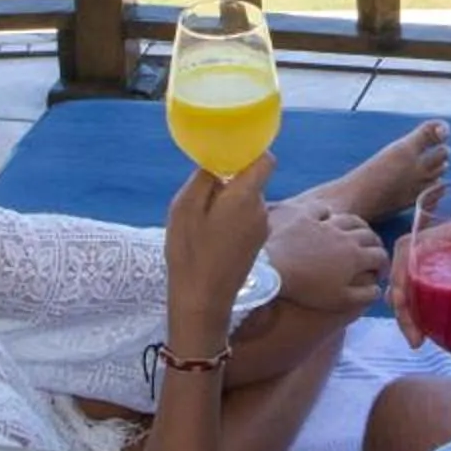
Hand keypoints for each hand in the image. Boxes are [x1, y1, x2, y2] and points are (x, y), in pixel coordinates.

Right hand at [165, 153, 274, 325]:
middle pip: (252, 181)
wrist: (203, 299)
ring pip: (247, 201)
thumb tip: (216, 163)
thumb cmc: (191, 251)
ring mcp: (261, 229)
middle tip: (201, 192)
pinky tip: (210, 235)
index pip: (265, 159)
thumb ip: (204, 178)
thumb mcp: (185, 207)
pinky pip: (247, 219)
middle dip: (230, 180)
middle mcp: (261, 210)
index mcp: (246, 196)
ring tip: (202, 219)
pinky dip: (231, 219)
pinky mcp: (257, 244)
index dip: (250, 151)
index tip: (228, 151)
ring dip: (228, 202)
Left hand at [262, 205, 387, 316]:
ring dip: (358, 226)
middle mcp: (346, 236)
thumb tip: (378, 289)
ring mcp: (326, 224)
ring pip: (350, 219)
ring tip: (356, 232)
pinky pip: (322, 210)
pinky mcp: (306, 217)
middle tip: (372, 252)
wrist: (274, 269)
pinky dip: (328, 213)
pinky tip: (327, 217)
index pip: (380, 256)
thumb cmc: (307, 288)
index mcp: (356, 257)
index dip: (383, 265)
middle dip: (375, 243)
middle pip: (369, 235)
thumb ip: (364, 295)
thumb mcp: (340, 300)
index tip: (379, 273)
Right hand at [387, 232, 450, 348]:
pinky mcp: (435, 284)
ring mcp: (435, 265)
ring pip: (403, 283)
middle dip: (399, 299)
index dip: (400, 269)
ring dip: (403, 312)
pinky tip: (419, 338)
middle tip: (414, 334)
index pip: (413, 243)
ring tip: (416, 340)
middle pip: (403, 265)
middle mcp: (440, 245)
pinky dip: (410, 317)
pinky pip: (412, 296)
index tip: (402, 299)